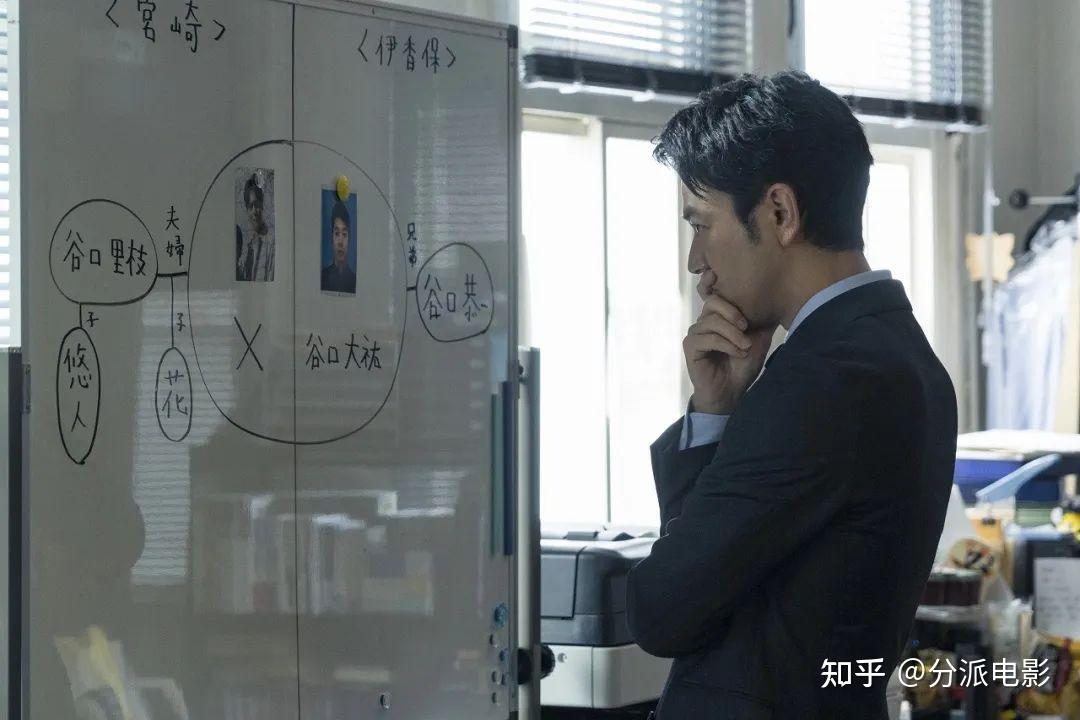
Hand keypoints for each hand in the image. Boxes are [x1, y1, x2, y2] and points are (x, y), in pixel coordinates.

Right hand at [684, 270, 775, 413]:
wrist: (731, 393)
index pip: (714, 293)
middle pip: (713, 303)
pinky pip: (707, 338)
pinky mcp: (691, 347)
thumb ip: (761, 320)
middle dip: (733, 312)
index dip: (712, 283)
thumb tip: (777, 299)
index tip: (716, 274)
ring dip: (733, 334)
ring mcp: (696, 333)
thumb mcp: (758, 340)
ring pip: (712, 321)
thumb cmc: (743, 366)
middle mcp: (704, 322)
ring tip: (745, 347)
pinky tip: (738, 353)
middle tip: (746, 327)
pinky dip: (726, 344)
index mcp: (718, 317)